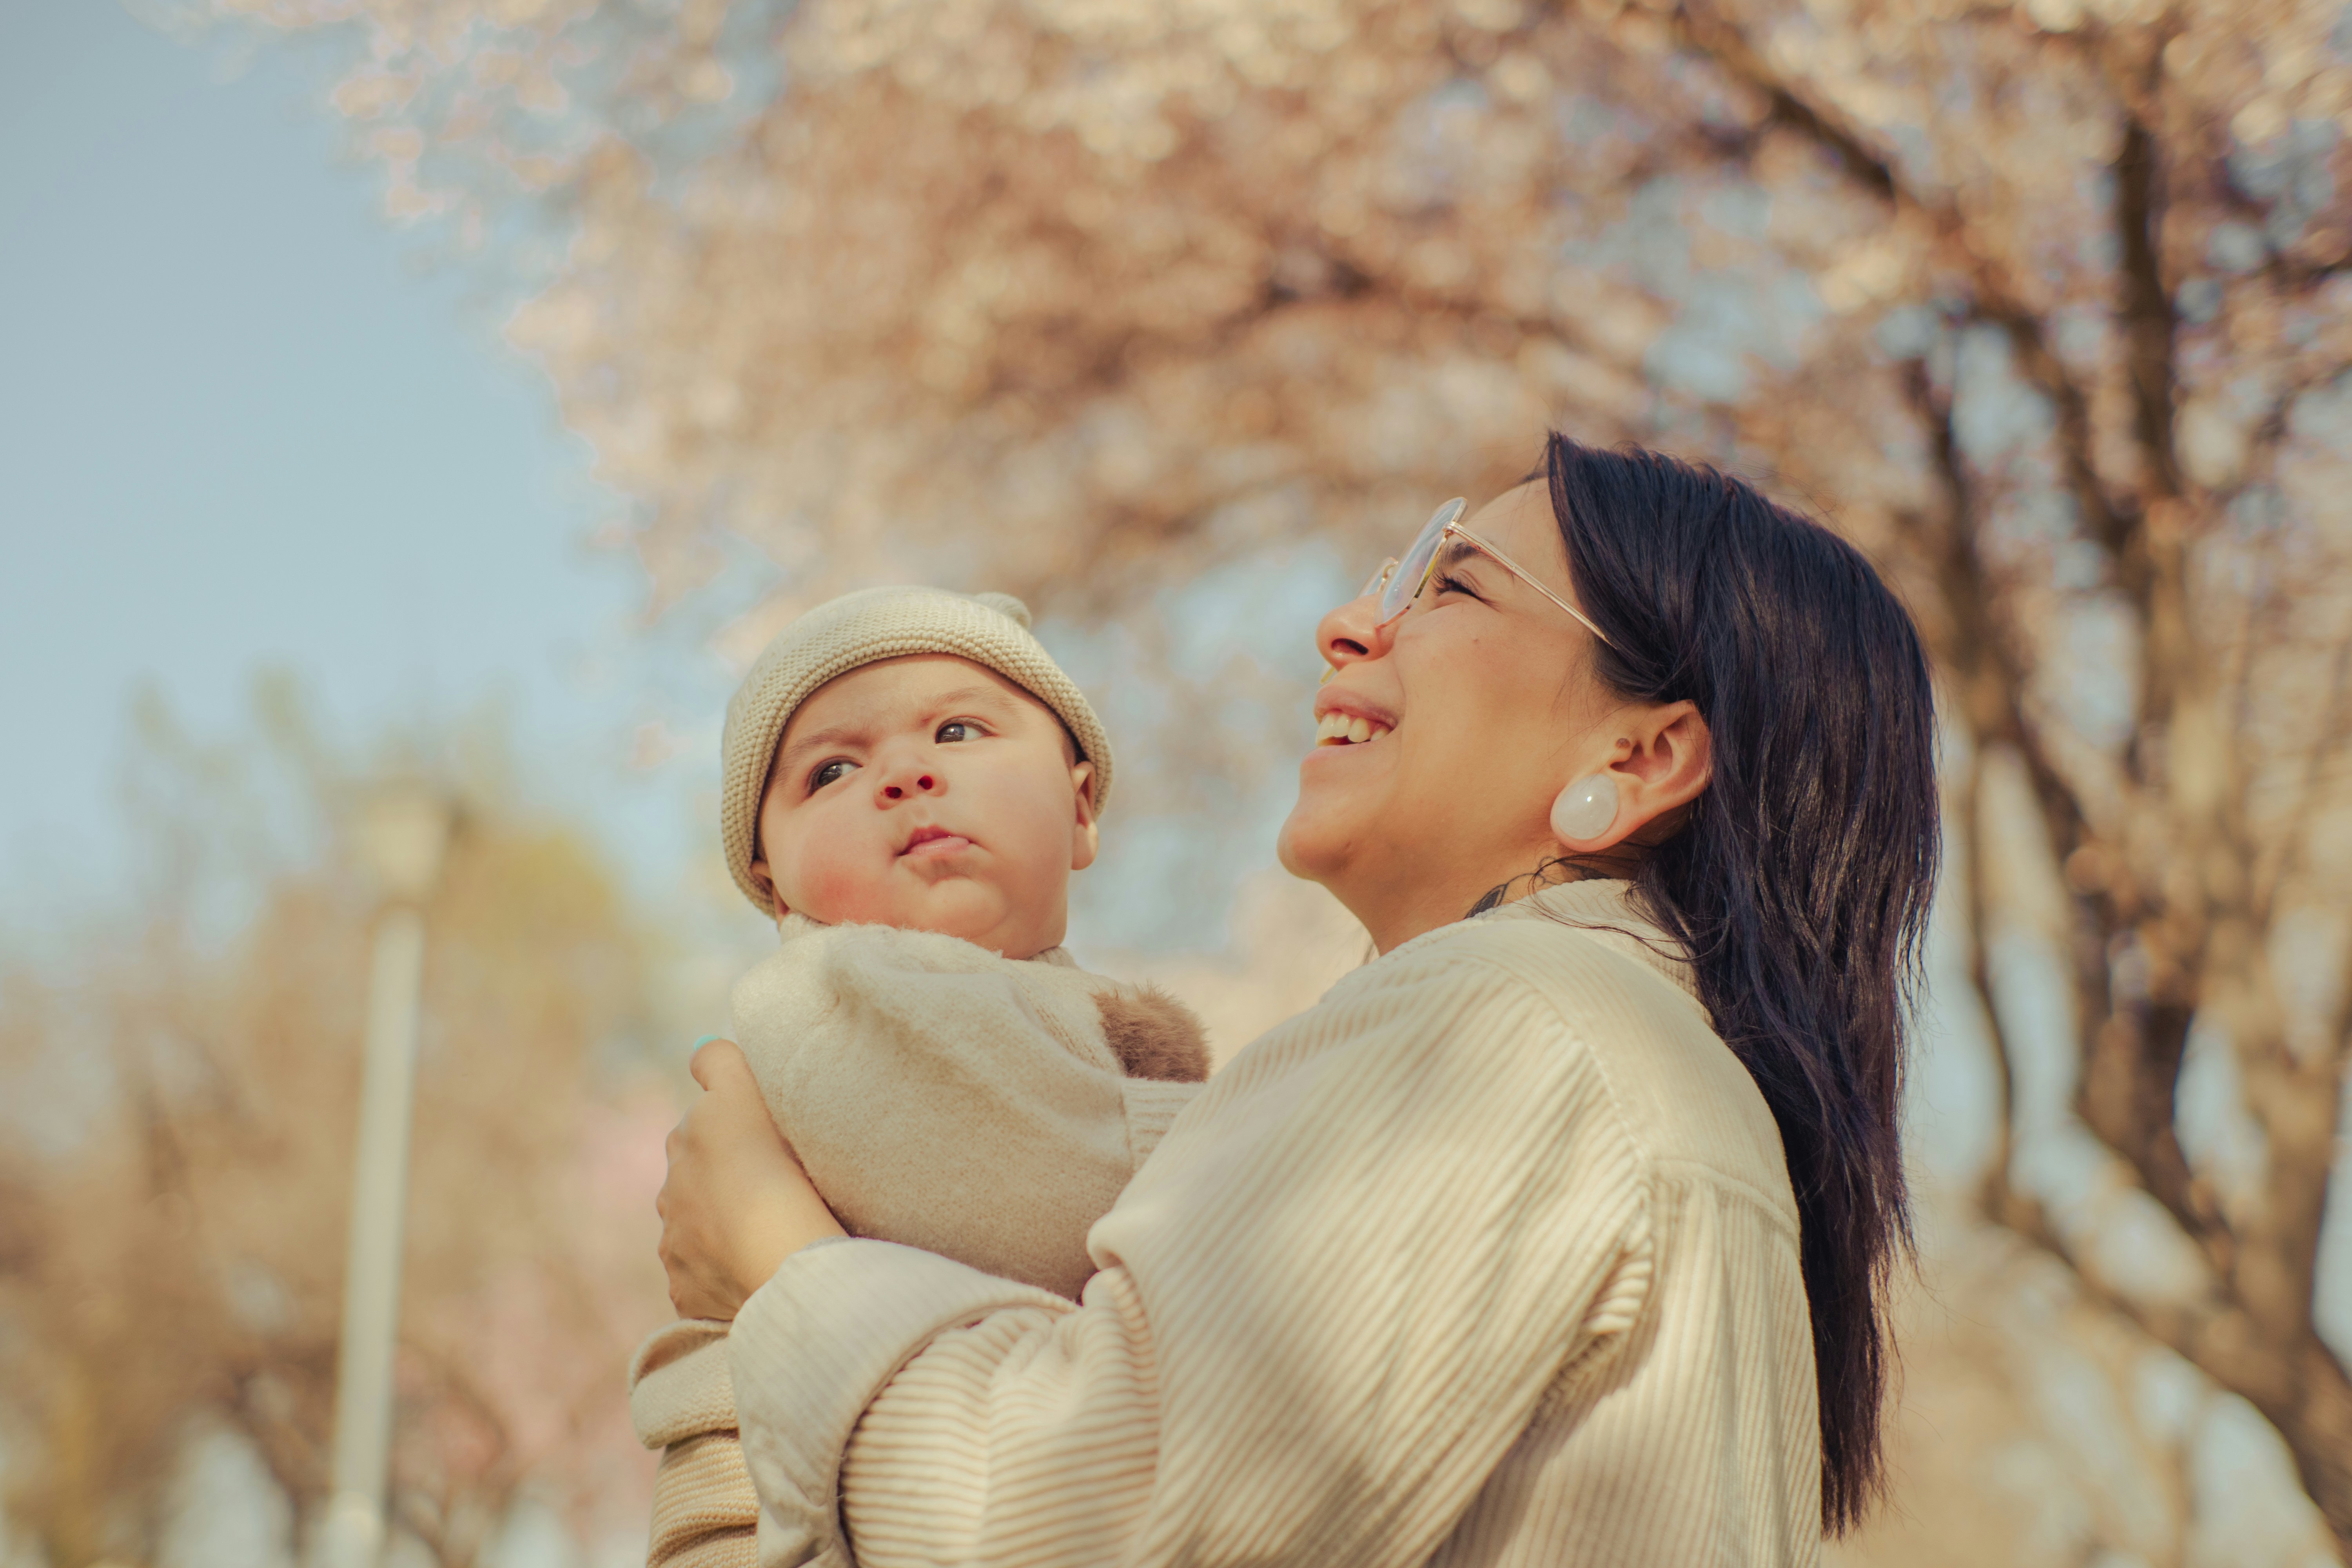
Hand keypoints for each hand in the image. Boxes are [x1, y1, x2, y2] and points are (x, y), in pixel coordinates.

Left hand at [656, 1039, 845, 1319]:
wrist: (780, 1263)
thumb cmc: (771, 1169)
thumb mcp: (743, 1094)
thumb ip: (718, 1063)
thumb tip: (698, 1050)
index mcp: (684, 1144)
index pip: (701, 1121)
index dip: (733, 1125)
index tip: (761, 1137)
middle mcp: (669, 1195)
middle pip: (697, 1177)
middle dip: (724, 1178)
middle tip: (774, 1185)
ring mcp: (678, 1249)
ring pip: (699, 1230)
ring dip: (724, 1228)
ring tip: (770, 1234)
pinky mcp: (690, 1294)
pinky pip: (708, 1279)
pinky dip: (727, 1273)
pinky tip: (759, 1270)